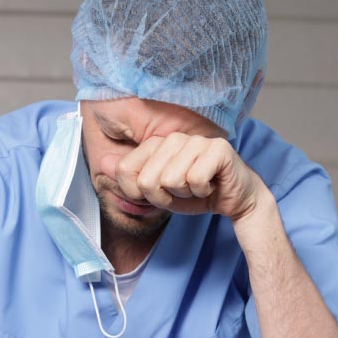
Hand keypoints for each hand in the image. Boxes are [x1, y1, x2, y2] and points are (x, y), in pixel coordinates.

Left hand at [114, 133, 262, 222]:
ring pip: (171, 180)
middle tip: (182, 192)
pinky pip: (195, 179)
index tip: (161, 192)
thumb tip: (104, 162)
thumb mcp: (156, 192)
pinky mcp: (218, 148)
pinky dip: (202, 192)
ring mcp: (196, 141)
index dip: (140, 194)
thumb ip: (129, 179)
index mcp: (155, 145)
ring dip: (185, 194)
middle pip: (147, 180)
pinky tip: (210, 185)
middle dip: (164, 197)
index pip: (126, 172)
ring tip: (197, 187)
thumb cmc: (194, 194)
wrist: (233, 200)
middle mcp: (174, 138)